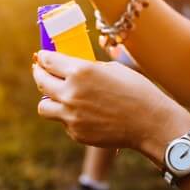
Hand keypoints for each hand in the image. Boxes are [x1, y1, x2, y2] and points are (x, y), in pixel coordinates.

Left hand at [32, 50, 189, 154]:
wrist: (149, 122)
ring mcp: (71, 116)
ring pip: (44, 107)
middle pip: (41, 81)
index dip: (43, 57)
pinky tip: (85, 113)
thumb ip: (88, 69)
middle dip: (39, 73)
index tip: (42, 56)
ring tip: (57, 96)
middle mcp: (71, 93)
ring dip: (48, 99)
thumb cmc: (136, 90)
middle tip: (41, 71)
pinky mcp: (76, 133)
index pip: (49, 60)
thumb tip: (73, 69)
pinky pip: (63, 122)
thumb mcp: (112, 69)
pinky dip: (69, 116)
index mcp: (81, 71)